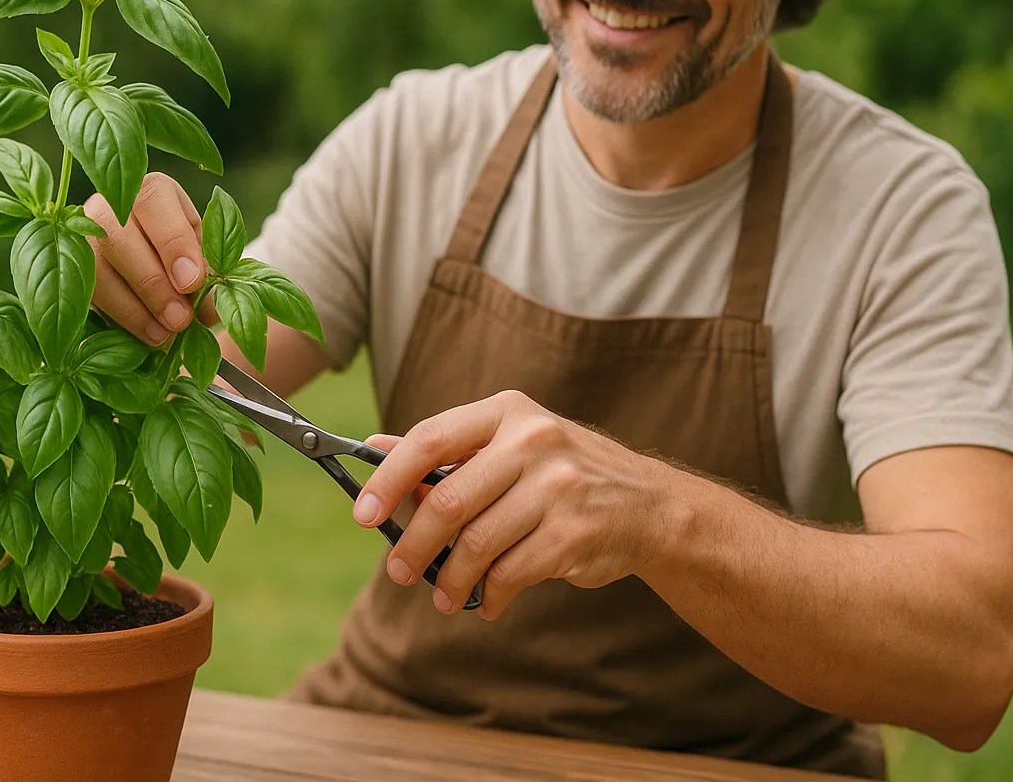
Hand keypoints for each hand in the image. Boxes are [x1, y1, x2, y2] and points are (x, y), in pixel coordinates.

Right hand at [85, 173, 214, 344]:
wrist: (162, 268)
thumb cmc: (187, 258)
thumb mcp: (205, 257)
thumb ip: (208, 273)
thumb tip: (208, 305)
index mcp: (151, 190)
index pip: (153, 202)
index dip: (172, 243)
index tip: (191, 282)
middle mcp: (110, 204)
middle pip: (117, 233)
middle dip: (151, 282)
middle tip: (180, 318)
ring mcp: (83, 235)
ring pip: (96, 266)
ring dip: (133, 307)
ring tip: (165, 333)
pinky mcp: (77, 268)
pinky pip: (87, 292)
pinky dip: (120, 317)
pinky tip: (147, 333)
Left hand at [353, 390, 676, 620]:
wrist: (649, 504)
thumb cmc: (561, 474)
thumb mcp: (509, 444)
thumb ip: (447, 450)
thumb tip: (374, 448)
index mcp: (507, 412)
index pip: (431, 438)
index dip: (389, 478)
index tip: (363, 514)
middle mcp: (533, 441)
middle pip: (449, 499)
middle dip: (414, 544)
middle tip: (399, 571)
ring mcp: (558, 486)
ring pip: (477, 543)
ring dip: (451, 579)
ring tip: (444, 596)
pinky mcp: (575, 532)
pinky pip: (511, 572)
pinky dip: (490, 593)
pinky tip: (487, 600)